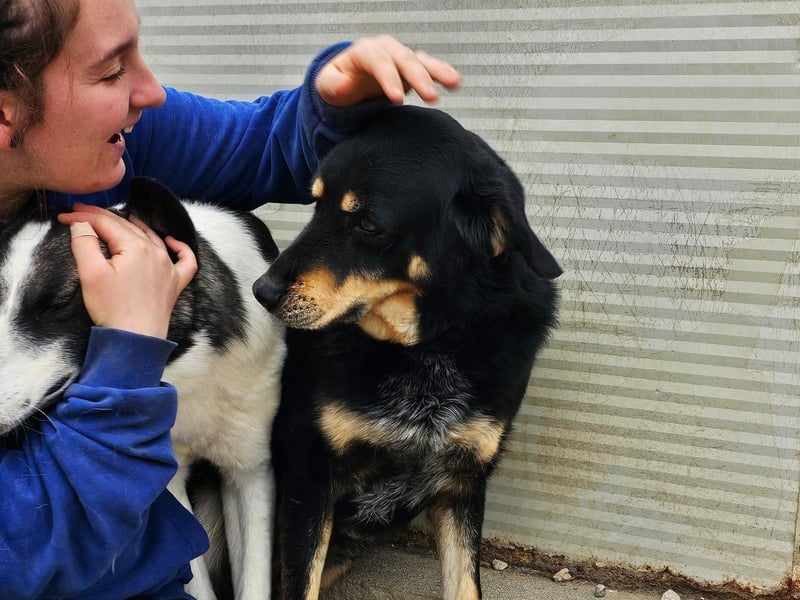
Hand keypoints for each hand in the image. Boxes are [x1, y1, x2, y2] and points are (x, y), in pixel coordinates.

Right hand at [57, 204, 196, 338]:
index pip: (106, 223)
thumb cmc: (112, 308)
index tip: (64, 216)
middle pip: (127, 227)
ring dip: (133, 226)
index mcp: (136, 247)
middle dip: (101, 218)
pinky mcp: (175, 283)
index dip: (83, 217)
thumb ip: (85, 243)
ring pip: (151, 237)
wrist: (136, 339)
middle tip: (80, 214)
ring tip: (116, 218)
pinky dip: (178, 247)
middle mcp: (157, 252)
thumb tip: (82, 224)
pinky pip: (184, 260)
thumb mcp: (91, 273)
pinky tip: (171, 241)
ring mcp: (169, 267)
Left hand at [316, 35, 460, 106]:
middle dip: (418, 77)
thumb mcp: (328, 86)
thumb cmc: (338, 84)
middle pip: (404, 60)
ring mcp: (401, 58)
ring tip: (453, 84)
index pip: (378, 61)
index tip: (397, 99)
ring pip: (421, 61)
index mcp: (364, 51)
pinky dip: (443, 73)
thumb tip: (344, 86)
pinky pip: (430, 67)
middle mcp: (386, 50)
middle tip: (430, 97)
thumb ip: (333, 85)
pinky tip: (455, 83)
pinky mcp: (412, 68)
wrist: (348, 82)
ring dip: (438, 72)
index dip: (388, 78)